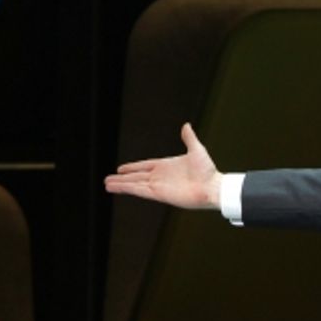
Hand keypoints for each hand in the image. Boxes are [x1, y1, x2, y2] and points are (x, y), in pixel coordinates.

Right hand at [105, 123, 221, 208]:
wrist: (213, 187)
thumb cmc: (208, 171)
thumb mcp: (197, 150)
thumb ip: (189, 138)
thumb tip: (186, 125)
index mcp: (166, 166)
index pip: (144, 166)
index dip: (133, 167)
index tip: (121, 168)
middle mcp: (161, 177)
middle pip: (136, 176)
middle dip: (122, 178)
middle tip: (109, 179)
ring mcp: (159, 186)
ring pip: (135, 184)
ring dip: (121, 185)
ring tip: (107, 185)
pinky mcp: (160, 194)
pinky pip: (140, 191)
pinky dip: (128, 189)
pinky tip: (117, 189)